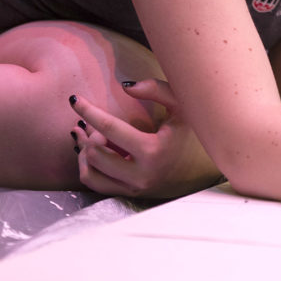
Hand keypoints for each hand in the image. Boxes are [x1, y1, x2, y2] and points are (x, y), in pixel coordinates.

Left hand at [69, 79, 221, 198]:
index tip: (74, 99)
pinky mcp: (130, 194)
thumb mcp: (181, 106)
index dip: (89, 111)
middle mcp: (141, 173)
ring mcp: (134, 187)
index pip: (110, 129)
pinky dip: (88, 166)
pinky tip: (93, 151)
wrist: (206, 169)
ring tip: (86, 135)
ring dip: (84, 151)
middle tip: (88, 121)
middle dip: (89, 133)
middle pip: (95, 152)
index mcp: (153, 150)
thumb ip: (156, 90)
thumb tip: (125, 86)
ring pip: (90, 172)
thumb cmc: (192, 133)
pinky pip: (96, 184)